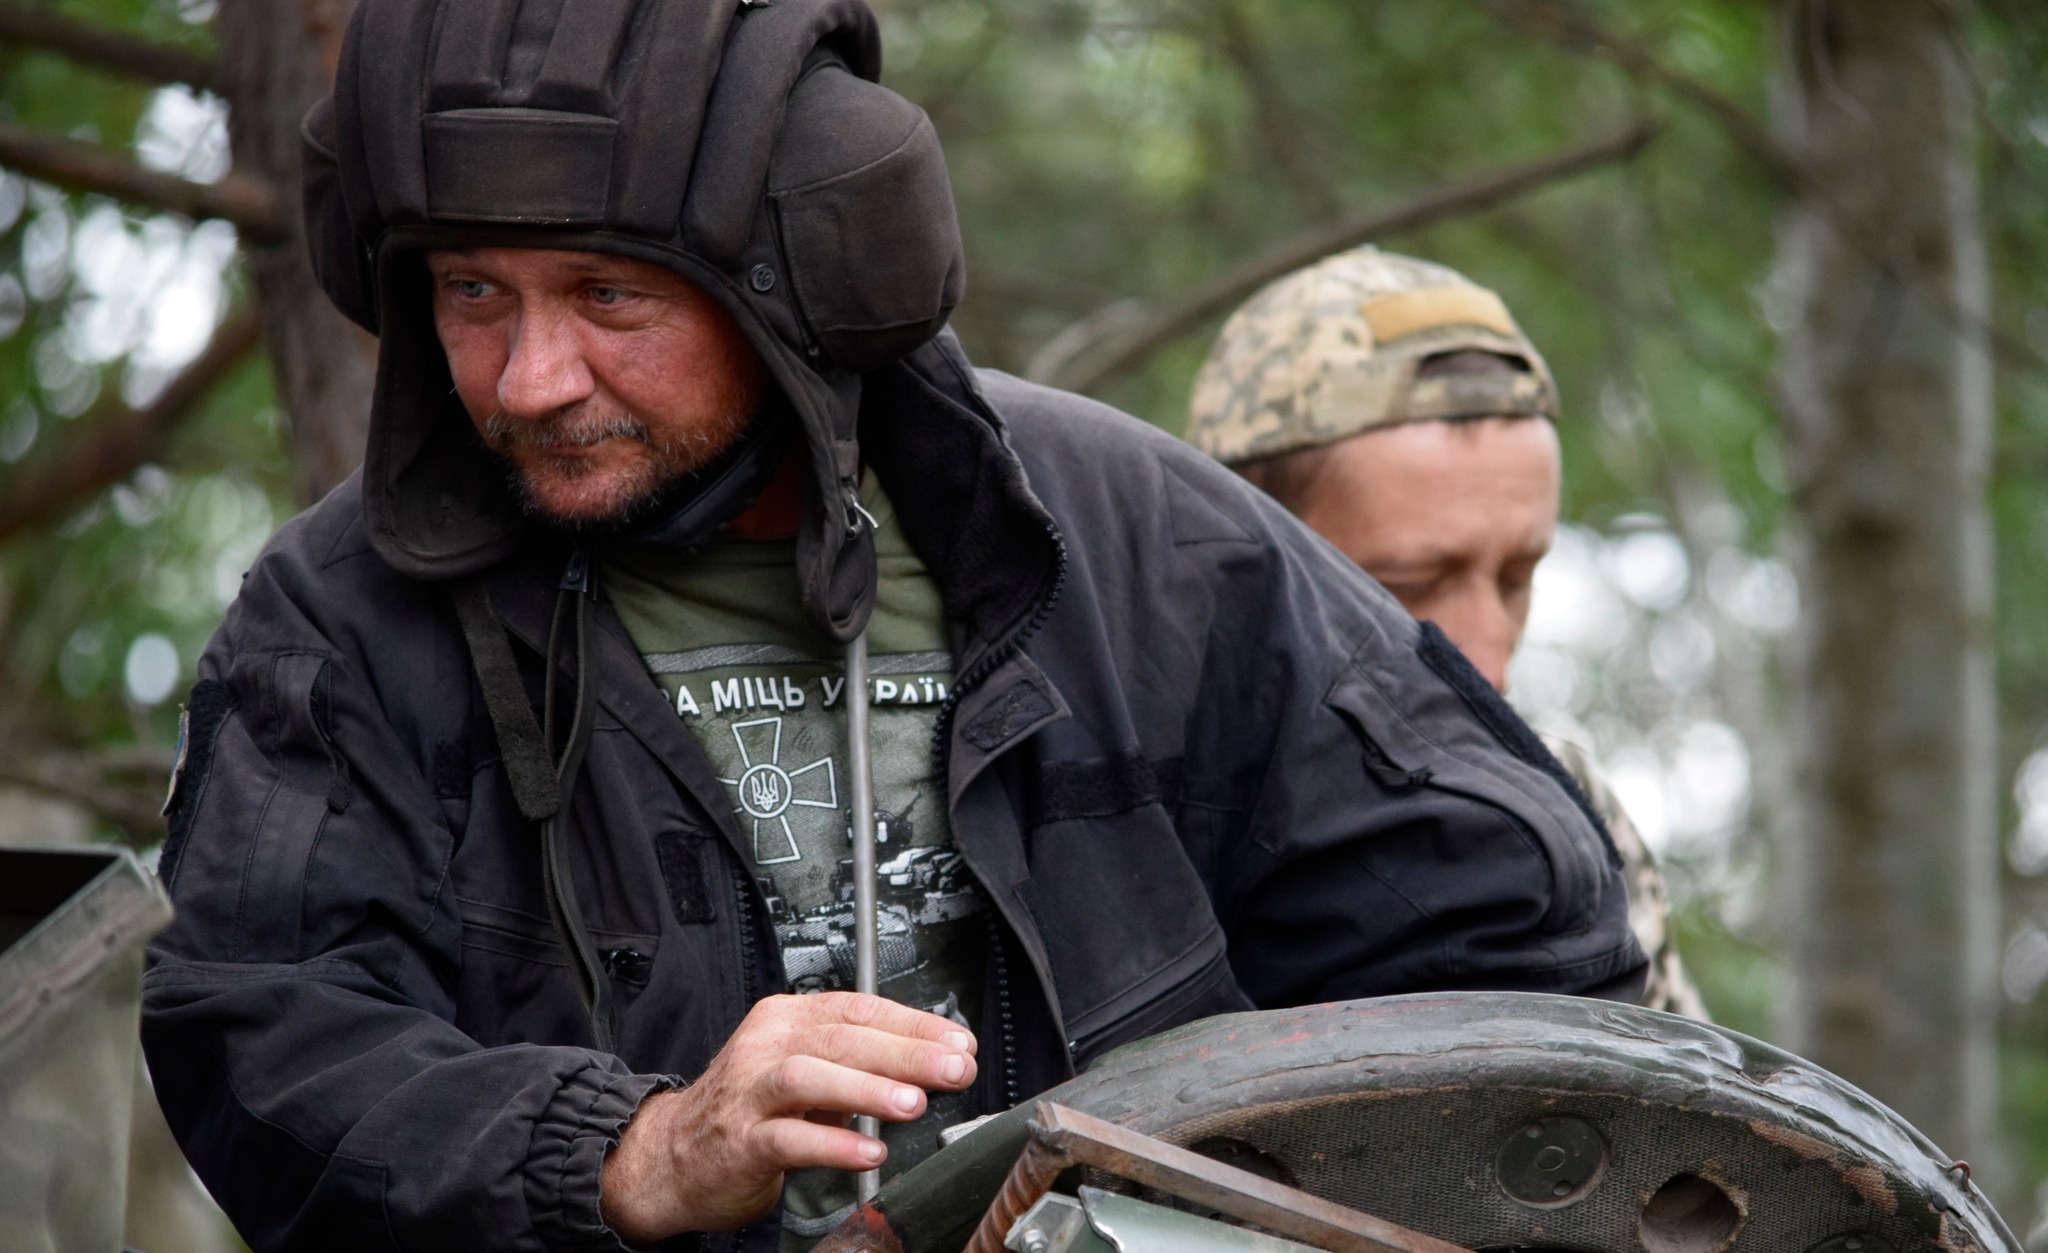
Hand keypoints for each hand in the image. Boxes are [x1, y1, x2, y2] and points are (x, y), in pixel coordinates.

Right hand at [599, 992, 977, 1243]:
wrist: (671, 1156)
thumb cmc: (746, 1112)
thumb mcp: (804, 1074)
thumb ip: (858, 1066)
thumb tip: (932, 1065)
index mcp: (786, 1019)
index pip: (859, 1009)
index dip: (915, 1024)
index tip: (960, 1043)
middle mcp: (766, 1046)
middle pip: (842, 1037)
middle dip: (906, 1053)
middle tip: (954, 1070)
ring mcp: (748, 1092)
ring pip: (809, 1076)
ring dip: (867, 1089)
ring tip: (912, 1104)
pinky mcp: (739, 1140)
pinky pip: (788, 1138)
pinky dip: (832, 1143)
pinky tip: (869, 1152)